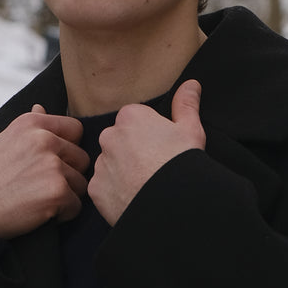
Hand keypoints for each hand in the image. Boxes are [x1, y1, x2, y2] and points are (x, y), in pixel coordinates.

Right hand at [0, 104, 89, 235]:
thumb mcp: (4, 141)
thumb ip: (29, 126)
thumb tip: (41, 107)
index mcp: (32, 123)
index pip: (75, 129)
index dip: (68, 149)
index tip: (50, 163)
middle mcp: (44, 139)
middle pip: (82, 158)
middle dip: (69, 175)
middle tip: (41, 186)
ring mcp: (52, 165)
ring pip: (81, 184)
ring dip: (66, 196)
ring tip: (38, 199)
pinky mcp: (57, 190)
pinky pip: (76, 206)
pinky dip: (62, 214)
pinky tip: (39, 212)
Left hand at [88, 80, 204, 226]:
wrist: (171, 203)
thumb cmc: (182, 163)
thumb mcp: (190, 130)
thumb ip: (186, 104)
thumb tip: (191, 84)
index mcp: (130, 117)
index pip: (135, 121)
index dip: (150, 135)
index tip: (160, 149)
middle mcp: (109, 136)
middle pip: (119, 141)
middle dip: (132, 152)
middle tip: (152, 168)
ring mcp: (100, 163)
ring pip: (110, 164)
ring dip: (122, 172)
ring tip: (144, 185)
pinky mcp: (96, 189)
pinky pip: (104, 187)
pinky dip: (115, 192)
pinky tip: (133, 198)